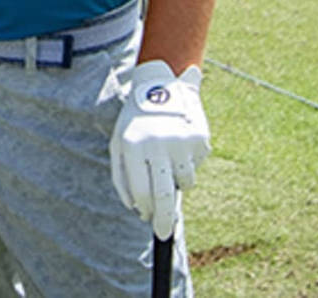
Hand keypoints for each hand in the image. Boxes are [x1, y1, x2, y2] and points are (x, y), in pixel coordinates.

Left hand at [110, 59, 208, 236]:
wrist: (161, 84)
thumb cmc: (136, 120)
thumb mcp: (118, 142)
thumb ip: (121, 176)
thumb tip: (133, 208)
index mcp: (133, 146)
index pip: (142, 191)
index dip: (145, 210)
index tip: (148, 219)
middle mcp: (157, 145)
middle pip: (164, 195)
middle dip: (165, 219)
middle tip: (165, 233)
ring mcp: (180, 141)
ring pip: (185, 182)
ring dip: (178, 181)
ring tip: (169, 159)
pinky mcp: (199, 138)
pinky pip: (196, 164)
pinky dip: (189, 161)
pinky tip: (179, 142)